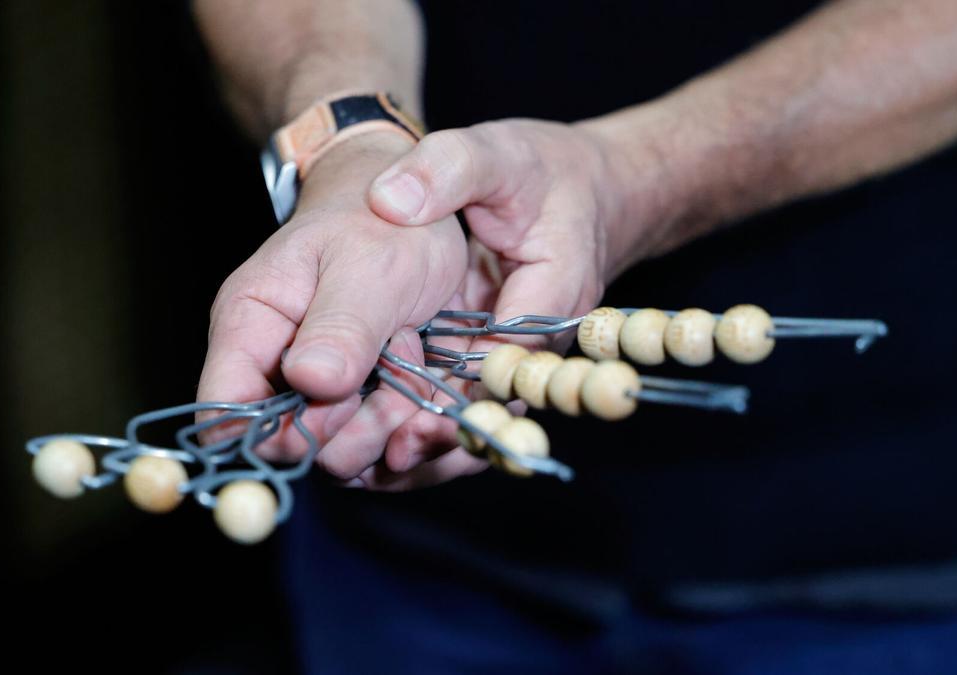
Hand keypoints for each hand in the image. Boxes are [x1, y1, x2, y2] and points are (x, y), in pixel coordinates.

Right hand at [197, 132, 469, 477]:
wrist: (417, 211)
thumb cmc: (380, 223)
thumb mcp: (369, 266)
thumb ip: (341, 326)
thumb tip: (311, 382)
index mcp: (251, 326)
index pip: (225, 411)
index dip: (276, 431)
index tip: (339, 401)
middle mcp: (275, 370)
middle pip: (292, 446)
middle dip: (355, 424)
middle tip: (400, 359)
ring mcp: (318, 393)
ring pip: (342, 456)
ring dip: (389, 422)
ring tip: (414, 355)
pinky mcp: (358, 405)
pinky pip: (378, 448)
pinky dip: (410, 423)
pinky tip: (426, 373)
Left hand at [355, 119, 628, 487]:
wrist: (584, 188)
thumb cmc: (542, 170)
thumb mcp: (495, 153)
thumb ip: (447, 169)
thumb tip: (389, 201)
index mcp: (555, 290)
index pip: (506, 353)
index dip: (457, 390)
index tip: (407, 419)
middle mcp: (544, 339)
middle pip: (495, 402)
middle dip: (442, 436)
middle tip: (383, 458)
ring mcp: (524, 357)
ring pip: (484, 416)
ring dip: (434, 447)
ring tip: (372, 468)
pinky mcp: (501, 362)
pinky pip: (471, 406)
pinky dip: (431, 430)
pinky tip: (381, 453)